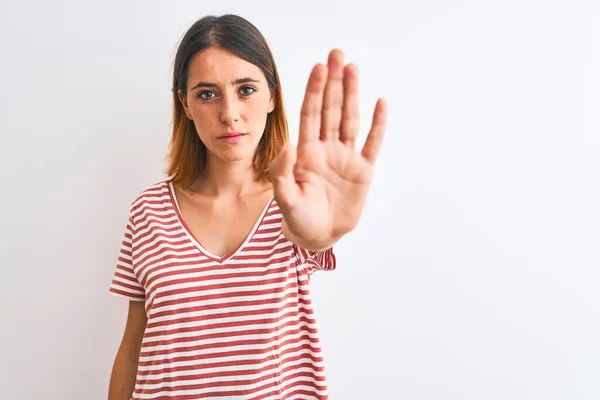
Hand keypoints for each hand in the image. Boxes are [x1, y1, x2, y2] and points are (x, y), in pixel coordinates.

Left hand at [269, 49, 386, 249]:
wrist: (318, 236)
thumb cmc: (298, 218)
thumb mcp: (285, 199)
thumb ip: (282, 173)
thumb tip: (288, 144)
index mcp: (306, 152)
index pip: (311, 115)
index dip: (315, 91)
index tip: (318, 68)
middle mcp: (326, 149)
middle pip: (331, 109)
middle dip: (333, 82)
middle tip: (336, 54)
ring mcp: (346, 158)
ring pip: (350, 120)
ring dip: (352, 94)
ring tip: (353, 68)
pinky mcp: (363, 171)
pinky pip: (372, 143)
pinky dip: (377, 124)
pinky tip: (380, 103)